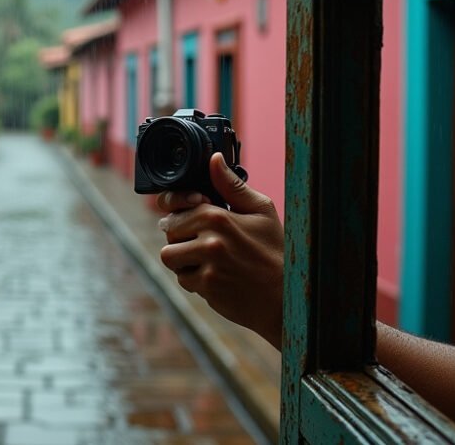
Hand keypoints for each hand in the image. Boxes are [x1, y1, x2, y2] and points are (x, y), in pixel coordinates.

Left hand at [156, 152, 284, 348]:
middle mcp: (210, 240)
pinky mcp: (206, 288)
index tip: (186, 215)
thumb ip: (231, 185)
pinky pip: (182, 279)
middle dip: (181, 235)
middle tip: (203, 240)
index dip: (177, 210)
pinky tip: (215, 275)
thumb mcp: (261, 210)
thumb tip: (213, 159)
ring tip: (206, 258)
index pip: (175, 207)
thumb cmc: (274, 251)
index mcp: (218, 216)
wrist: (285, 295)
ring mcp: (207, 266)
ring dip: (182, 257)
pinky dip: (193, 278)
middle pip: (169, 231)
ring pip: (170, 256)